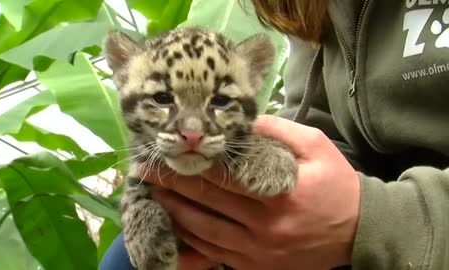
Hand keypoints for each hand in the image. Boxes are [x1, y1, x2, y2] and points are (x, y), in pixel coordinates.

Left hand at [143, 115, 360, 269]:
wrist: (359, 231)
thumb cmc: (337, 184)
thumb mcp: (316, 147)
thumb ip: (278, 131)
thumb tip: (241, 121)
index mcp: (278, 194)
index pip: (222, 177)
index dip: (188, 165)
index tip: (163, 154)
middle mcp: (264, 227)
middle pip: (206, 203)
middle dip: (171, 185)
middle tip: (144, 171)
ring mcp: (258, 252)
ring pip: (203, 231)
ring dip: (174, 211)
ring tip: (152, 194)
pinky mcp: (256, 266)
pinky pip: (214, 254)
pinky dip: (190, 240)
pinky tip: (173, 226)